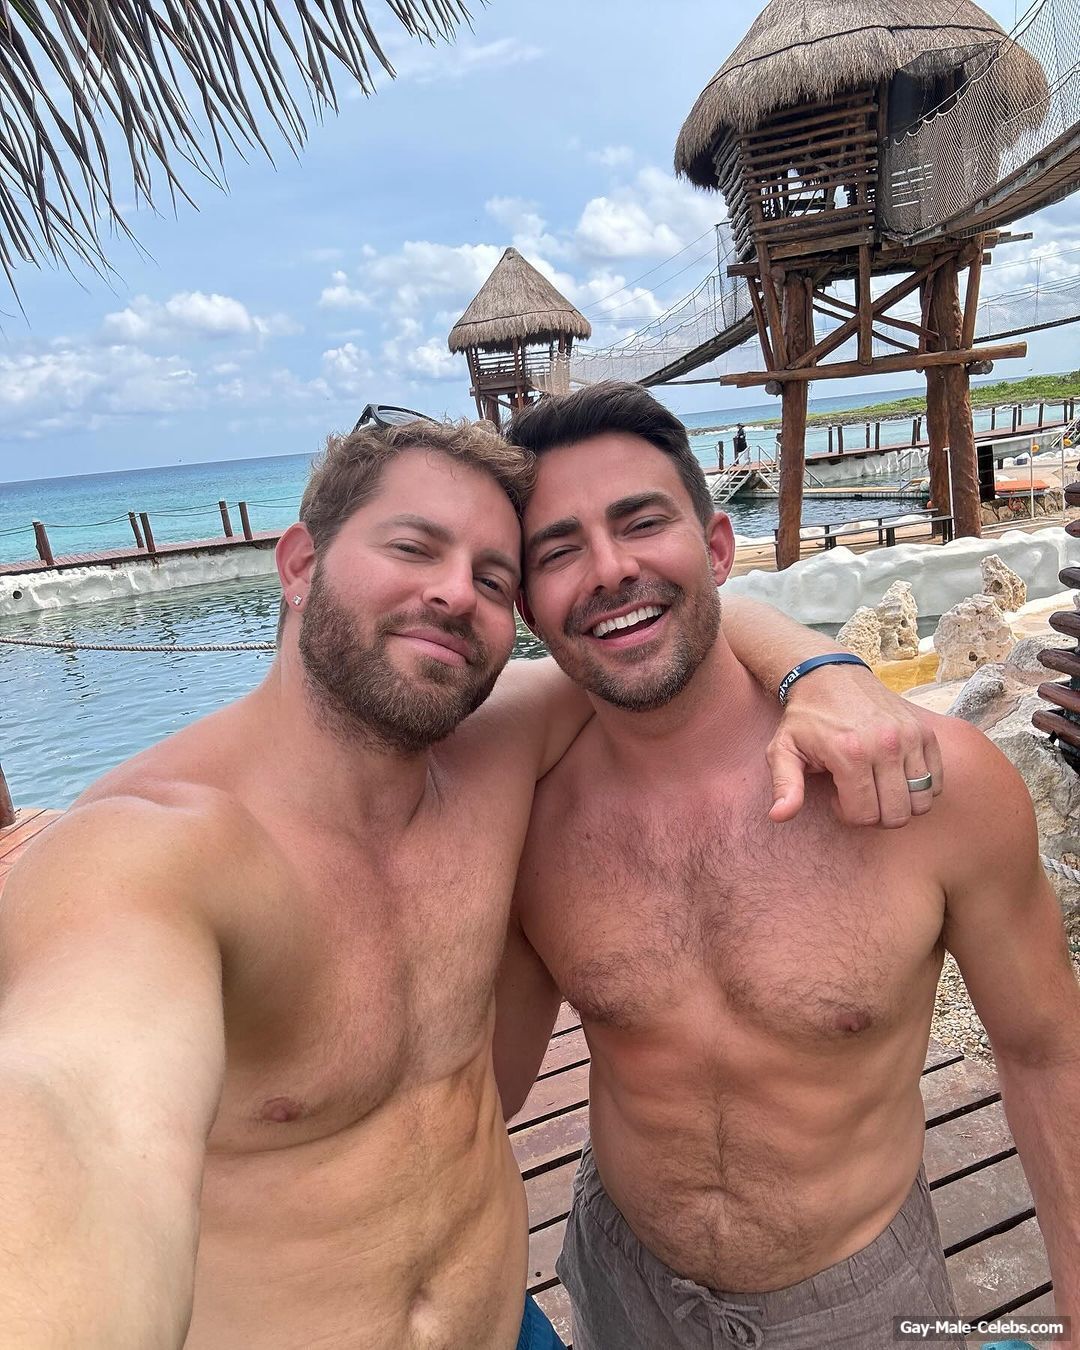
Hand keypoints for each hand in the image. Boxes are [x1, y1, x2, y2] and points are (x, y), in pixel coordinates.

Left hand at [766, 666, 943, 826]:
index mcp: (850, 753)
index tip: (836, 796)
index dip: (848, 815)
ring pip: (920, 802)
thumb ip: (784, 785)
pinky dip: (920, 788)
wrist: (830, 674)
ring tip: (876, 785)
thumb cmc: (806, 717)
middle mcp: (886, 745)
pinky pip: (936, 782)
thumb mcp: (783, 749)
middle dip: (875, 814)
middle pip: (896, 814)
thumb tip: (779, 816)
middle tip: (858, 794)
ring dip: (899, 803)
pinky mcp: (925, 732)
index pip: (864, 815)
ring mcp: (910, 737)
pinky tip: (895, 775)